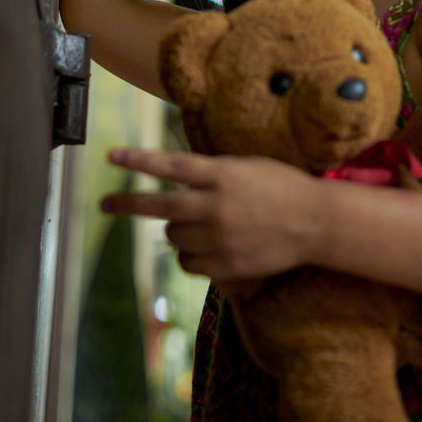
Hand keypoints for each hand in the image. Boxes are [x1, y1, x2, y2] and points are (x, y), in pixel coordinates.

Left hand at [100, 148, 320, 281]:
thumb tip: (174, 182)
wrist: (316, 222)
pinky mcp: (226, 265)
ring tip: (201, 222)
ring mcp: (220, 238)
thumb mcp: (246, 167)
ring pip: (173, 235)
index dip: (139, 160)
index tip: (111, 157)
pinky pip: (189, 262)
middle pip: (160, 206)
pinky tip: (209, 245)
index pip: (171, 165)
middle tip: (105, 205)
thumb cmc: (281, 187)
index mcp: (223, 174)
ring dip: (176, 228)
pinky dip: (191, 253)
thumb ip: (211, 175)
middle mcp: (217, 205)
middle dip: (128, 204)